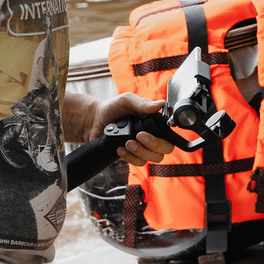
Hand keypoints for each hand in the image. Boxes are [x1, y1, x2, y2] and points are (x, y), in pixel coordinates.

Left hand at [68, 90, 182, 161]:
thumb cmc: (111, 109)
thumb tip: (160, 104)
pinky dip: (130, 158)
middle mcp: (152, 135)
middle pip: (166, 148)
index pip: (170, 132)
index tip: (154, 131)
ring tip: (127, 143)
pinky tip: (120, 149)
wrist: (93, 122)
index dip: (168, 135)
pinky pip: (140, 163)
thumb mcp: (126, 101)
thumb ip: (142, 103)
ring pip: (155, 158)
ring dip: (141, 152)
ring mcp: (144, 147)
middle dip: (154, 145)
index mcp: (154, 122)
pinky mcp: (133, 156)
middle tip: (139, 136)